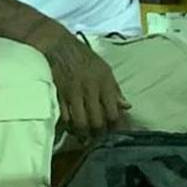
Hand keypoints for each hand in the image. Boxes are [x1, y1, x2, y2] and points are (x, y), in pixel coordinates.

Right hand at [28, 22, 129, 138]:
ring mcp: (73, 93)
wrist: (58, 46)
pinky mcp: (59, 95)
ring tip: (86, 139)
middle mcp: (90, 89)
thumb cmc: (84, 57)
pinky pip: (65, 117)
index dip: (115, 127)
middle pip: (97, 121)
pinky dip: (69, 126)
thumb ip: (115, 89)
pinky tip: (72, 129)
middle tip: (99, 141)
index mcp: (104, 82)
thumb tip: (127, 106)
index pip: (113, 113)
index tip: (116, 135)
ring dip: (84, 134)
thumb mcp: (105, 69)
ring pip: (80, 122)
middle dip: (99, 135)